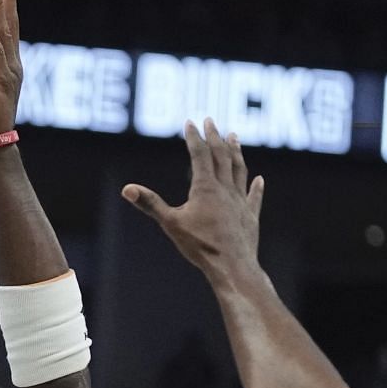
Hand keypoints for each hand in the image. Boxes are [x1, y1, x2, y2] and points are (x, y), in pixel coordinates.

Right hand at [121, 118, 264, 276]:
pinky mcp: (249, 217)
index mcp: (205, 187)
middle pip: (221, 156)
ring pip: (239, 170)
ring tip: (234, 137)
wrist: (232, 266)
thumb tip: (127, 189)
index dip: (194, 137)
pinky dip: (256, 187)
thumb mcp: (171, 223)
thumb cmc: (201, 246)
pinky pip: (253, 197)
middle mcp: (225, 189)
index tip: (191, 122)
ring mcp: (240, 202)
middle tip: (211, 121)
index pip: (200, 155)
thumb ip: (150, 204)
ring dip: (236, 152)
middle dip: (215, 137)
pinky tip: (259, 179)